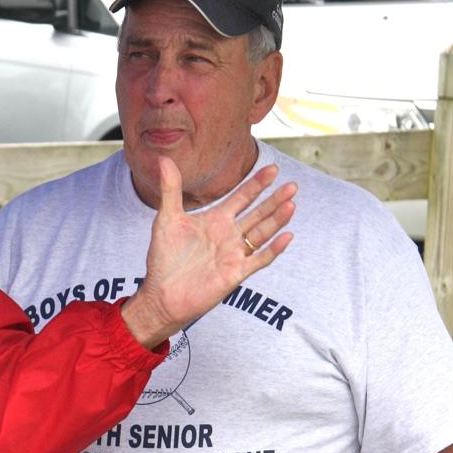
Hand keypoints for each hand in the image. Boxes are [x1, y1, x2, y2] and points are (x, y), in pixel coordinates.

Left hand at [122, 158, 295, 347]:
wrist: (161, 293)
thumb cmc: (164, 258)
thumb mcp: (166, 219)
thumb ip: (171, 189)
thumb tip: (164, 159)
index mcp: (215, 220)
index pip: (242, 198)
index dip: (257, 184)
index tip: (273, 169)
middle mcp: (228, 235)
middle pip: (258, 213)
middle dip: (274, 199)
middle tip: (292, 185)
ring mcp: (234, 254)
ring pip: (262, 233)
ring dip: (277, 220)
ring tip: (291, 204)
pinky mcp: (236, 273)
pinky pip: (259, 260)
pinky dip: (273, 250)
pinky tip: (287, 236)